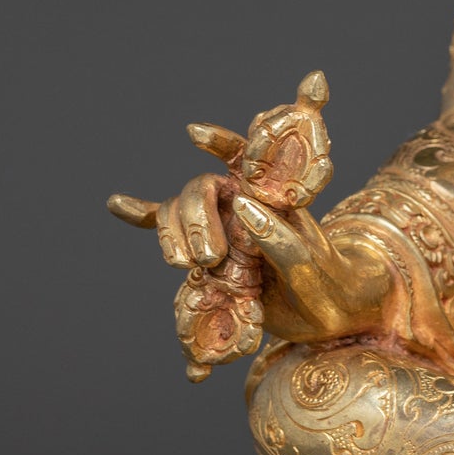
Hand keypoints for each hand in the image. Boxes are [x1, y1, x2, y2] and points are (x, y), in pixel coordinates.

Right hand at [108, 72, 388, 354]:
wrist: (336, 321)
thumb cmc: (335, 287)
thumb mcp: (313, 265)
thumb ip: (280, 237)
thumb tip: (241, 205)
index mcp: (272, 201)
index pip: (244, 158)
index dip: (221, 142)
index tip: (194, 133)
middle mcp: (245, 210)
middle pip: (201, 193)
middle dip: (195, 219)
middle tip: (207, 260)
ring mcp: (227, 234)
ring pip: (181, 216)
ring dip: (172, 235)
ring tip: (186, 266)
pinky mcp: (216, 260)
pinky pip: (177, 237)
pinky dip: (147, 220)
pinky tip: (117, 204)